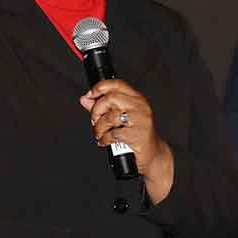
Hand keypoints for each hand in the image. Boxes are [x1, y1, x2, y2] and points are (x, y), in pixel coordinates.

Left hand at [80, 80, 173, 202]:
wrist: (153, 154)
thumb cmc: (136, 135)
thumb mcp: (120, 118)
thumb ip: (102, 107)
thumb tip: (85, 99)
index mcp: (136, 99)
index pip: (117, 84)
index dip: (100, 87)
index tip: (90, 95)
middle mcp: (140, 106)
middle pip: (111, 98)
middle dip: (97, 110)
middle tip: (95, 121)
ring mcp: (140, 119)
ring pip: (110, 116)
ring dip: (99, 127)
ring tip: (100, 134)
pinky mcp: (137, 134)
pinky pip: (114, 133)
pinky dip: (105, 139)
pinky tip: (105, 142)